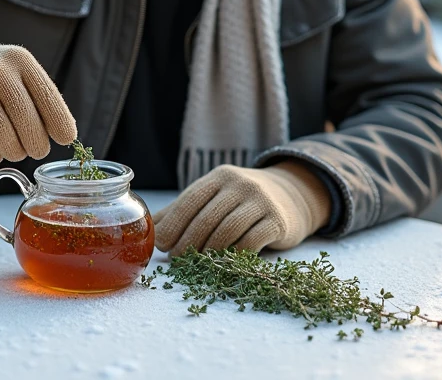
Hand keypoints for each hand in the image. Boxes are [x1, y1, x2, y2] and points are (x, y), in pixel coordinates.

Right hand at [0, 31, 76, 165]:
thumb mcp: (17, 70)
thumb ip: (41, 96)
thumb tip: (66, 135)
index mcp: (20, 61)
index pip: (50, 100)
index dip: (61, 125)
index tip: (64, 139)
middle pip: (32, 129)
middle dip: (37, 146)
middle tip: (33, 146)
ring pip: (9, 145)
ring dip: (14, 153)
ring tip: (10, 143)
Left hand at [153, 160, 331, 255]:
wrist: (290, 195)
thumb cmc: (240, 200)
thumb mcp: (213, 196)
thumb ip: (183, 210)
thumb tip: (151, 230)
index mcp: (218, 177)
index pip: (189, 201)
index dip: (173, 224)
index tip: (163, 244)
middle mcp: (239, 184)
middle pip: (206, 219)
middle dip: (187, 243)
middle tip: (178, 260)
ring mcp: (260, 201)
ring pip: (226, 232)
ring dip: (208, 253)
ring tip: (198, 265)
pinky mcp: (277, 221)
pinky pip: (250, 243)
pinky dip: (234, 257)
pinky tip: (225, 264)